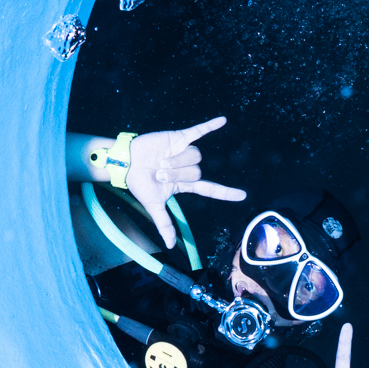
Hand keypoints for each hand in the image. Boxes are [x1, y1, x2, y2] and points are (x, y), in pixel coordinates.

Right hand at [123, 117, 245, 246]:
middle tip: (160, 172)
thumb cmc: (139, 184)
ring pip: (196, 156)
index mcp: (185, 184)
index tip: (243, 195)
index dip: (226, 193)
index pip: (210, 189)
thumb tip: (169, 246)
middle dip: (178, 173)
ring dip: (178, 160)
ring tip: (161, 161)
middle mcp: (188, 168)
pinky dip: (210, 126)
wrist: (125, 163)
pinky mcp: (178, 138)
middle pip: (198, 171)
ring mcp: (184, 152)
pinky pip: (197, 131)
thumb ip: (164, 224)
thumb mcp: (153, 205)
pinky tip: (224, 121)